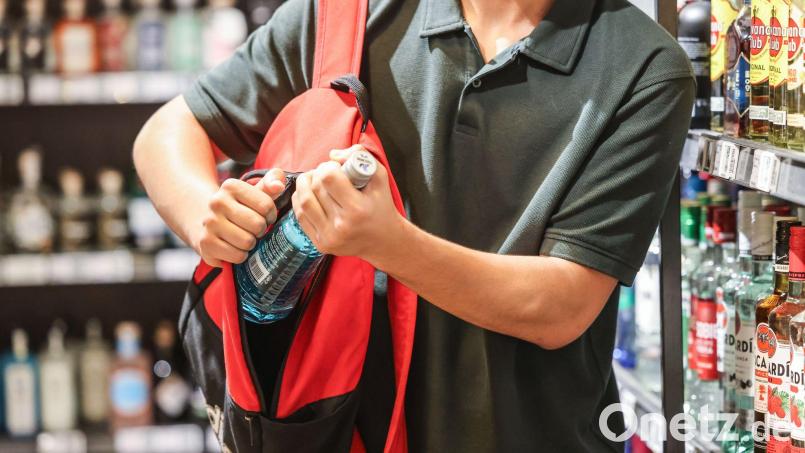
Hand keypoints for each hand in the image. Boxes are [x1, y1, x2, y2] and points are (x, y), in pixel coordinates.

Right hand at [193, 169, 285, 266]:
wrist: (205, 220)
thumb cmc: (239, 207)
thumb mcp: (254, 191)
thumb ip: (272, 182)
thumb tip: (279, 185)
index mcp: (231, 186)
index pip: (266, 205)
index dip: (270, 215)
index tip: (264, 216)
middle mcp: (217, 202)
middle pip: (257, 224)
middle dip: (260, 230)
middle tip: (253, 229)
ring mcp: (209, 223)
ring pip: (248, 242)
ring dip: (251, 244)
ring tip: (243, 237)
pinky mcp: (206, 243)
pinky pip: (237, 256)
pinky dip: (240, 255)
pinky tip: (234, 247)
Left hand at [292, 145, 404, 260]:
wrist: (384, 241)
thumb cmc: (382, 206)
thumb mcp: (378, 177)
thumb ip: (359, 156)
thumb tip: (332, 154)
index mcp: (358, 209)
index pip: (328, 178)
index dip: (328, 167)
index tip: (335, 168)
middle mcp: (342, 225)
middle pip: (315, 188)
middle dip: (317, 174)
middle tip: (327, 173)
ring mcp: (329, 236)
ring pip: (303, 201)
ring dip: (304, 184)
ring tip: (315, 180)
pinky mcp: (321, 243)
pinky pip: (300, 216)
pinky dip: (300, 200)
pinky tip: (310, 194)